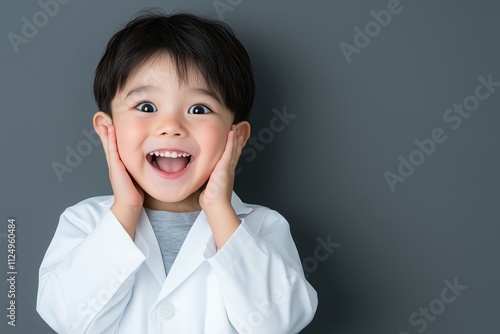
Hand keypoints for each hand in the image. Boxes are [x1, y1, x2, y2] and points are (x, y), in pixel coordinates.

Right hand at [96, 123, 143, 237]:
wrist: (129, 204)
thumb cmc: (134, 192)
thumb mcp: (136, 175)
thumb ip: (137, 167)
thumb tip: (146, 160)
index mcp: (119, 164)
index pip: (114, 146)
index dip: (111, 135)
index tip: (110, 123)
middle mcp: (114, 163)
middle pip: (109, 143)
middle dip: (106, 131)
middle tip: (103, 117)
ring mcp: (113, 164)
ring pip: (109, 145)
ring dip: (107, 132)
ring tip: (105, 120)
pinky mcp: (115, 167)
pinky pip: (113, 150)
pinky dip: (111, 140)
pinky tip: (111, 131)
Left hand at [199, 124, 243, 211]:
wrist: (215, 205)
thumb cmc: (211, 200)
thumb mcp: (209, 186)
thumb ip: (207, 180)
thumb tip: (201, 178)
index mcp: (225, 174)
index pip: (230, 157)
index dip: (233, 148)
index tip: (234, 140)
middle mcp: (229, 169)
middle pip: (234, 151)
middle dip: (236, 140)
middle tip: (237, 130)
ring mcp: (228, 168)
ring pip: (233, 149)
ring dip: (234, 138)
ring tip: (235, 128)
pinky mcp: (225, 167)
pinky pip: (229, 151)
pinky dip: (231, 141)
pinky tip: (231, 133)